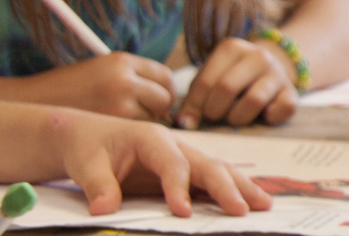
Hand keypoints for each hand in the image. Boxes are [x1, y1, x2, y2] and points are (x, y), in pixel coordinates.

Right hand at [23, 53, 174, 120]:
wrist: (29, 102)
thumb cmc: (67, 89)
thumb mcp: (101, 71)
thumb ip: (131, 78)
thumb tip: (165, 95)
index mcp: (121, 61)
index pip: (164, 76)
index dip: (164, 90)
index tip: (159, 100)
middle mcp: (123, 79)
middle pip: (164, 97)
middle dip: (159, 108)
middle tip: (143, 115)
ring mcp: (119, 102)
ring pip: (152, 117)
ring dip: (142, 121)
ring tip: (116, 120)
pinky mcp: (112, 124)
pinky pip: (135, 130)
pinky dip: (128, 132)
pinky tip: (109, 130)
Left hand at [45, 109, 271, 216]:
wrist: (85, 136)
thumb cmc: (87, 147)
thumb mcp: (84, 164)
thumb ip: (98, 185)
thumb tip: (103, 210)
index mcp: (151, 138)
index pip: (173, 164)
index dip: (179, 188)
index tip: (183, 213)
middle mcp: (175, 145)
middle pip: (208, 164)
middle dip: (227, 187)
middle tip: (242, 210)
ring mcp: (184, 156)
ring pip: (218, 170)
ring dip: (241, 187)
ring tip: (264, 205)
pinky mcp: (185, 170)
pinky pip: (213, 179)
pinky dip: (233, 190)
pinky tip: (250, 202)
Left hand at [176, 38, 295, 128]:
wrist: (271, 68)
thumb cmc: (232, 77)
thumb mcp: (211, 79)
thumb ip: (195, 99)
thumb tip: (183, 123)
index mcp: (231, 48)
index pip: (206, 81)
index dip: (194, 105)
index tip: (189, 120)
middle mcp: (257, 56)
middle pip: (227, 88)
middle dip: (214, 110)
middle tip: (213, 117)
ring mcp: (277, 73)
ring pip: (254, 100)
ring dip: (238, 117)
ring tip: (233, 119)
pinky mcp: (292, 92)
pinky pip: (283, 109)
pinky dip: (270, 118)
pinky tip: (262, 116)